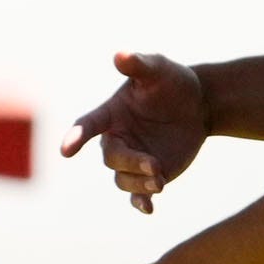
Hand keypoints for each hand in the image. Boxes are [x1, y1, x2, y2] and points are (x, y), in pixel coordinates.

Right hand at [60, 52, 210, 213]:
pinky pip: (136, 195)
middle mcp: (116, 139)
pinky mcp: (146, 177)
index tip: (66, 150)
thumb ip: (139, 64)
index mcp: (110, 114)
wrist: (197, 106)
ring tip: (161, 181)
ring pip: (123, 179)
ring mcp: (131, 160)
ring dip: (139, 184)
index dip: (76, 137)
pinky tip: (149, 208)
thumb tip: (120, 54)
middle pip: (112, 158)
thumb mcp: (158, 69)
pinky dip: (140, 203)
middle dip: (132, 163)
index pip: (88, 125)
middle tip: (156, 166)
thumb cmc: (171, 83)